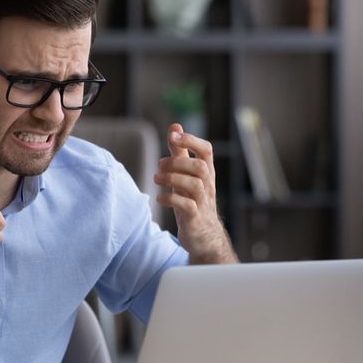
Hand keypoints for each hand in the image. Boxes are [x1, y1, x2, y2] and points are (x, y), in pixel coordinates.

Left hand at [154, 124, 237, 263]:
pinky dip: (170, 199)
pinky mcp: (194, 218)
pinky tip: (159, 197)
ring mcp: (202, 202)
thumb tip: (175, 126)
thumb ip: (180, 152)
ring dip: (172, 178)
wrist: (204, 236)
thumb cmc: (193, 200)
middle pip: (200, 166)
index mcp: (206, 172)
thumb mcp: (186, 174)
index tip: (173, 135)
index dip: (191, 140)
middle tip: (159, 164)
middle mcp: (207, 185)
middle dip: (177, 162)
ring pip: (194, 185)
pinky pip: (186, 206)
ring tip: (156, 178)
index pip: (207, 150)